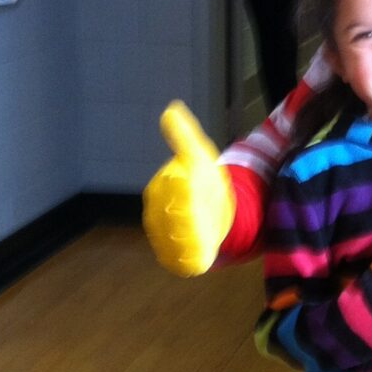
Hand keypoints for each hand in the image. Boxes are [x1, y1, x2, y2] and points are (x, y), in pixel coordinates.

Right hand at [142, 101, 234, 276]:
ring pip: (175, 241)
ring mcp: (165, 239)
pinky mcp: (177, 259)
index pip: (167, 190)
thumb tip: (171, 109)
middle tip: (201, 212)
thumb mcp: (199, 156)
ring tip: (204, 235)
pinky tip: (203, 258)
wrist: (215, 213)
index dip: (183, 189)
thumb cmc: (204, 182)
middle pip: (170, 218)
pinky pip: (182, 262)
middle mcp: (156, 216)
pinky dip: (191, 261)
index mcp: (159, 190)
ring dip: (189, 240)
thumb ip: (184, 136)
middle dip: (186, 216)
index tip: (194, 183)